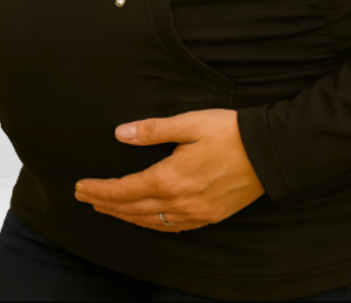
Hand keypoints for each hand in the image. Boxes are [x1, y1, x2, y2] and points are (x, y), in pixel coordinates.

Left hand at [74, 109, 265, 231]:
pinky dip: (150, 224)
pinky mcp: (208, 217)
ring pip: (150, 222)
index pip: (124, 190)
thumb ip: (153, 130)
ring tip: (107, 208)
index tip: (80, 187)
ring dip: (124, 216)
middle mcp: (179, 202)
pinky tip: (145, 219)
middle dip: (105, 203)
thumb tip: (121, 134)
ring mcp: (194, 214)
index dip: (99, 190)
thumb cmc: (229, 132)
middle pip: (132, 209)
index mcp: (170, 178)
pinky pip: (171, 228)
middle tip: (85, 197)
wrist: (269, 152)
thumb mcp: (189, 123)